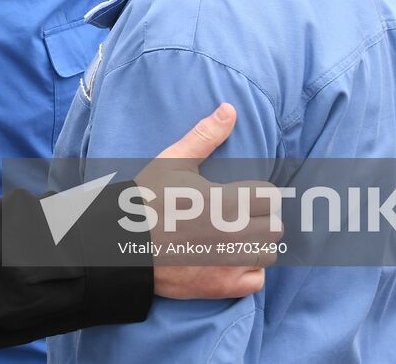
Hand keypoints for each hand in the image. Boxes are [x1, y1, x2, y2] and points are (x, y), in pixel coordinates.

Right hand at [139, 103, 281, 299]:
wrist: (121, 244)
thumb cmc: (146, 199)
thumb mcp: (172, 162)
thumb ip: (205, 136)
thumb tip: (230, 108)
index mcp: (224, 201)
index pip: (270, 196)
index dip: (257, 193)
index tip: (242, 194)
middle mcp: (232, 234)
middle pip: (274, 225)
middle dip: (260, 218)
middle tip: (238, 215)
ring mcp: (228, 262)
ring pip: (268, 253)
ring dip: (257, 244)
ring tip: (237, 237)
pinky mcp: (221, 286)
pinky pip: (256, 281)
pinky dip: (249, 271)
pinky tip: (232, 259)